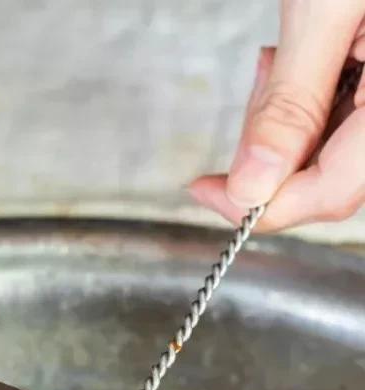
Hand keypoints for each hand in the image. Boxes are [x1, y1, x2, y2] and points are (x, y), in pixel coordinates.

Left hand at [190, 0, 364, 230]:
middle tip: (256, 89)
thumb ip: (289, 105)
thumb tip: (250, 186)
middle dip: (275, 152)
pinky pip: (351, 114)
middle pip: (337, 176)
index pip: (335, 191)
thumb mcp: (325, 9)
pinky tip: (299, 57)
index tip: (205, 192)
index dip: (264, 205)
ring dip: (293, 121)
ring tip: (281, 58)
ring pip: (341, 149)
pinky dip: (315, 97)